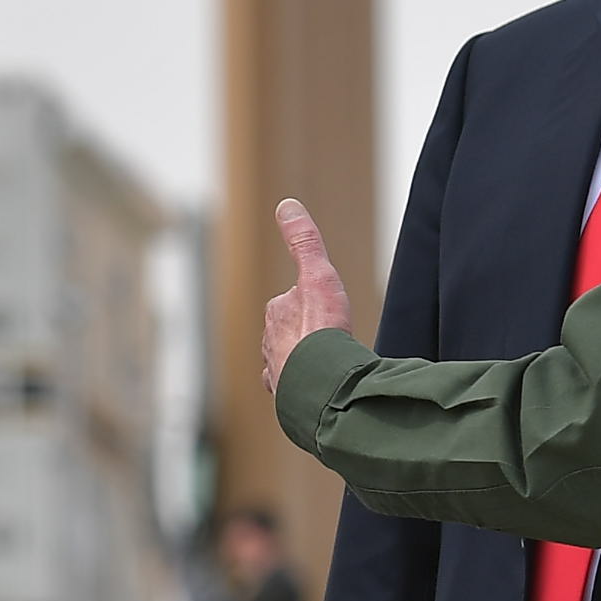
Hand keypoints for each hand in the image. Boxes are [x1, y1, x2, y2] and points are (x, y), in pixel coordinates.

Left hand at [259, 200, 351, 394]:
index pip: (292, 301)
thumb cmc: (320, 330)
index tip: (327, 308)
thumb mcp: (317, 275)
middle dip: (307, 332)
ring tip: (326, 361)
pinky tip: (315, 385)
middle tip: (329, 336)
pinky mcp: (287, 395)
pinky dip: (302, 383)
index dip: (313, 302)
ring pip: (290, 359)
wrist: (322, 383)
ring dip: (304, 358)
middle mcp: (270, 341)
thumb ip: (303, 241)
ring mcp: (277, 370)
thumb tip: (286, 205)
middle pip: (291, 330)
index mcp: (277, 312)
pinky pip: (294, 386)